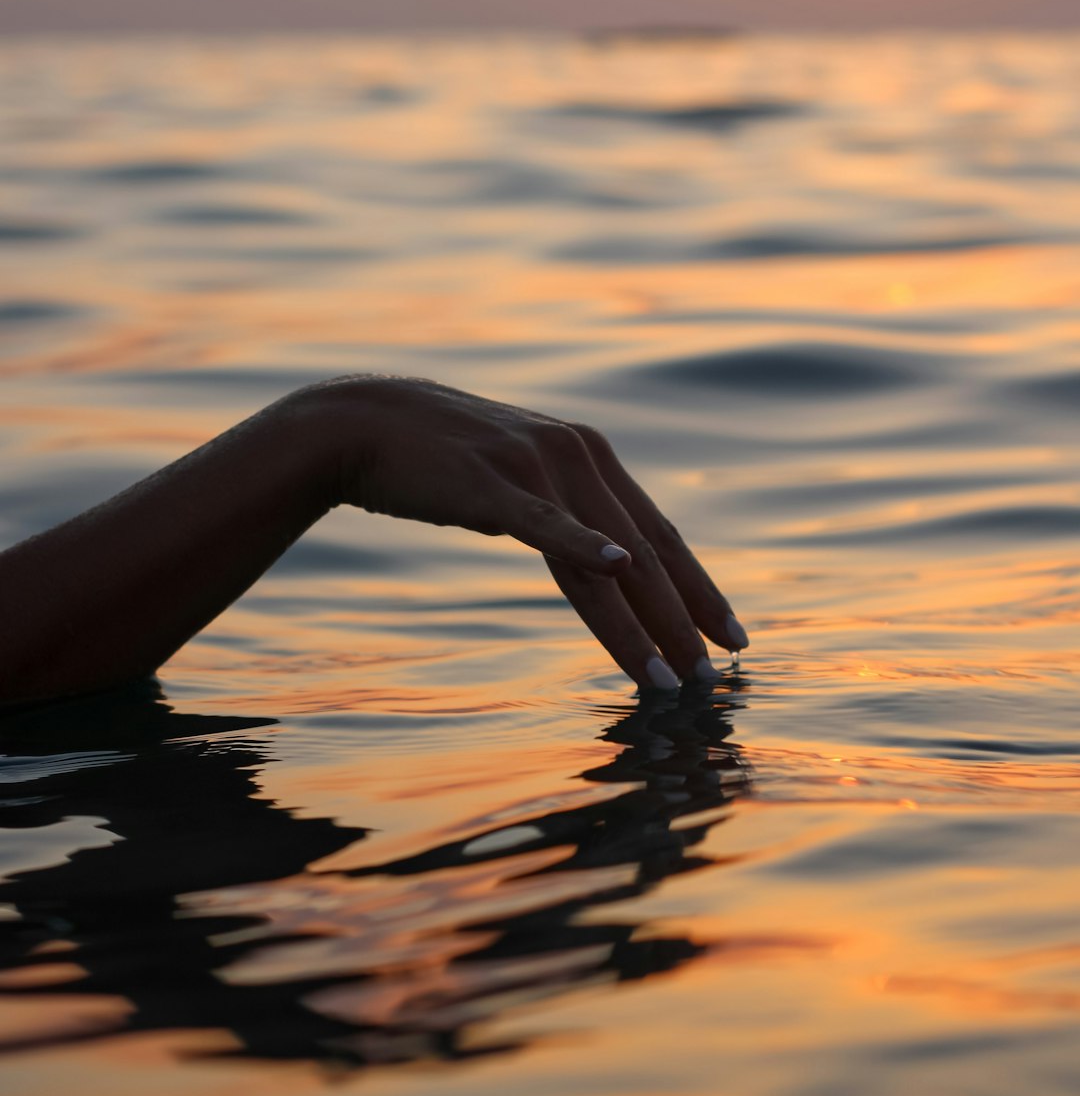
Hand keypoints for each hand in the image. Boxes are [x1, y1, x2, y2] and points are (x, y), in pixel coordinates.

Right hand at [314, 374, 748, 689]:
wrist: (364, 423)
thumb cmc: (440, 461)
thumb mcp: (517, 480)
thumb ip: (560, 508)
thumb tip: (596, 560)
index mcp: (588, 456)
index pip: (659, 534)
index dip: (698, 589)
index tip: (729, 637)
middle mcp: (576, 456)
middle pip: (647, 552)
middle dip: (685, 617)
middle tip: (713, 672)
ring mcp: (536, 467)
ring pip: (607, 556)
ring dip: (645, 619)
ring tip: (673, 671)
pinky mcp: (493, 484)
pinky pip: (546, 524)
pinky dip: (584, 546)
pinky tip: (615, 568)